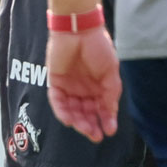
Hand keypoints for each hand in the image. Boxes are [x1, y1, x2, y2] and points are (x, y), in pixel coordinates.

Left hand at [47, 26, 121, 141]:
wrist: (79, 30)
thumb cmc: (99, 47)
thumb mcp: (111, 72)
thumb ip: (111, 93)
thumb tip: (112, 115)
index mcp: (99, 86)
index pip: (102, 108)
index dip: (106, 120)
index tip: (110, 131)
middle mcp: (84, 89)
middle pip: (86, 113)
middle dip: (91, 125)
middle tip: (96, 136)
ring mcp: (69, 87)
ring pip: (72, 111)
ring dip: (78, 122)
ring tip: (85, 130)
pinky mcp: (55, 83)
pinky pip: (58, 102)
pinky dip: (63, 112)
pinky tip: (69, 120)